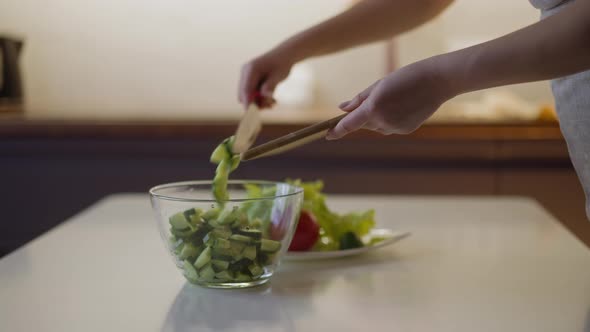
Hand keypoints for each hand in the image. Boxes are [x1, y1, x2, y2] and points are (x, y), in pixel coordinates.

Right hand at [238, 48, 294, 108]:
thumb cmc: (282, 64)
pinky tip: (271, 99)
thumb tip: (263, 98)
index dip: (247, 103)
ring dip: (259, 101)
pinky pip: (252, 92)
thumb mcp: (277, 76)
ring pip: (248, 95)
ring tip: (273, 102)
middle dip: (255, 103)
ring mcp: (246, 75)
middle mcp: (246, 72)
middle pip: (244, 94)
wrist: (284, 55)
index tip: (251, 114)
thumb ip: (269, 87)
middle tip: (270, 106)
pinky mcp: (250, 79)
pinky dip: (260, 97)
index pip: (245, 90)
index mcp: (251, 69)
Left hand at [326, 57, 455, 138]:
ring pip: (377, 127)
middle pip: (364, 124)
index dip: (336, 131)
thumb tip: (342, 108)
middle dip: (363, 115)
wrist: (437, 81)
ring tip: (395, 98)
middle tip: (378, 97)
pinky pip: (391, 127)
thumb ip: (359, 99)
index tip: (327, 135)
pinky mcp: (406, 130)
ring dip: (377, 117)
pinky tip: (404, 105)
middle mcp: (383, 121)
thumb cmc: (406, 77)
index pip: (349, 124)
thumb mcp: (379, 84)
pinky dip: (391, 119)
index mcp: (374, 108)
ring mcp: (395, 128)